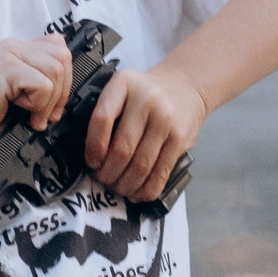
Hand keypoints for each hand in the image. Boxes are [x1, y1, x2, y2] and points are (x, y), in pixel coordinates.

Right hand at [0, 35, 73, 140]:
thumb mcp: (14, 90)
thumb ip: (34, 81)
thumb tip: (62, 93)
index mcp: (18, 48)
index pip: (58, 47)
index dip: (64, 76)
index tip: (53, 102)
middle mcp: (16, 46)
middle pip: (63, 57)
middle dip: (62, 90)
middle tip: (48, 113)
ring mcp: (11, 55)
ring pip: (56, 71)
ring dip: (49, 101)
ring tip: (33, 115)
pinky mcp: (9, 68)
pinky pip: (44, 85)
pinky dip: (38, 104)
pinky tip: (21, 111)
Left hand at [85, 65, 210, 201]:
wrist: (185, 86)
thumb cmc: (147, 93)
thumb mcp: (123, 88)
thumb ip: (107, 111)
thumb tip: (91, 155)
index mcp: (124, 84)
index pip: (102, 118)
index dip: (93, 147)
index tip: (92, 162)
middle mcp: (146, 99)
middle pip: (122, 148)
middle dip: (108, 172)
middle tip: (102, 179)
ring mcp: (166, 119)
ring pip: (141, 165)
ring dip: (125, 184)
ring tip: (118, 187)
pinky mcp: (180, 139)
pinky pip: (160, 172)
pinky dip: (146, 189)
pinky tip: (137, 193)